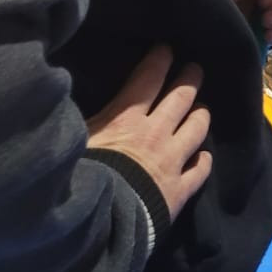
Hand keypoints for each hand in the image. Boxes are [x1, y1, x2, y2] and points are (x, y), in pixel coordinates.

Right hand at [86, 45, 211, 223]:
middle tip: (195, 68)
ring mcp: (172, 162)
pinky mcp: (180, 191)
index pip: (148, 80)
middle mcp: (156, 133)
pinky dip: (203, 160)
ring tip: (202, 108)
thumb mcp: (73, 140)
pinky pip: (200, 170)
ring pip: (197, 129)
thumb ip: (83, 121)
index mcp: (126, 119)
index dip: (159, 60)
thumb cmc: (80, 177)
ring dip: (201, 115)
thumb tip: (68, 101)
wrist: (99, 223)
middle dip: (190, 79)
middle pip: (181, 98)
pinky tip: (204, 156)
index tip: (167, 48)